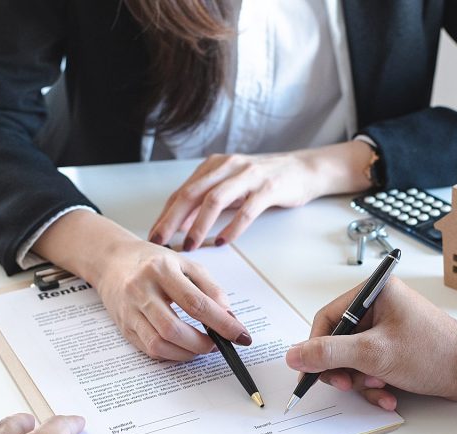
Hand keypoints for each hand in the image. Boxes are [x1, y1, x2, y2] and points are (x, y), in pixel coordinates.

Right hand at [95, 235, 251, 360]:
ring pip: (159, 344)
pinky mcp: (124, 327)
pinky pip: (150, 349)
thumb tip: (229, 318)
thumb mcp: (186, 265)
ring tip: (202, 347)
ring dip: (187, 353)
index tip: (240, 335)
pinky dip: (172, 354)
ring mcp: (129, 311)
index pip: (195, 303)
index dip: (221, 323)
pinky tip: (183, 347)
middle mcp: (141, 290)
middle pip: (174, 329)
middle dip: (202, 344)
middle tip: (218, 344)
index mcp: (160, 270)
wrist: (112, 261)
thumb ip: (211, 289)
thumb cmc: (153, 262)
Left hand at [149, 141, 374, 249]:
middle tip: (161, 241)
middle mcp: (228, 166)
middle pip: (192, 193)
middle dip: (173, 220)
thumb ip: (207, 201)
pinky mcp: (269, 188)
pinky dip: (232, 227)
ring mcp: (249, 176)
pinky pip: (246, 210)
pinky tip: (223, 241)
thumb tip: (180, 223)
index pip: (183, 191)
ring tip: (191, 245)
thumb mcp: (231, 187)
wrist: (303, 170)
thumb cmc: (265, 181)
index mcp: (215, 166)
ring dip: (199, 225)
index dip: (165, 214)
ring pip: (215, 199)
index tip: (153, 235)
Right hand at [285, 278, 456, 410]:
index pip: (327, 318)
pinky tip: (390, 395)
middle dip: (344, 369)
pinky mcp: (397, 349)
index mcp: (375, 293)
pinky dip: (376, 385)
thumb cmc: (436, 352)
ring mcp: (389, 329)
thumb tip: (295, 354)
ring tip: (380, 389)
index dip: (316, 347)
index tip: (313, 370)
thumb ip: (329, 354)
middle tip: (348, 385)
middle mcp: (381, 307)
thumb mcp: (373, 354)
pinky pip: (372, 368)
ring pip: (354, 360)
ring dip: (362, 382)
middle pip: (338, 341)